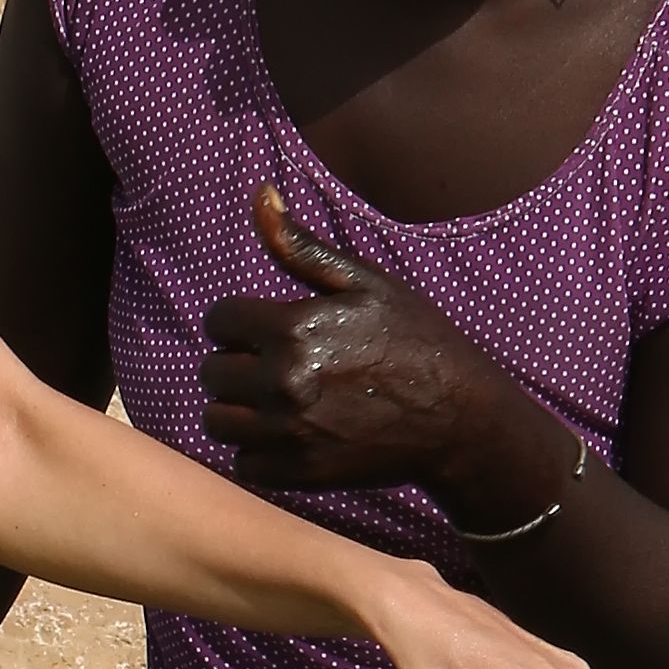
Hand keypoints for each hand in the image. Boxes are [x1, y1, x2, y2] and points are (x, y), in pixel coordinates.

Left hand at [203, 189, 542, 509]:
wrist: (457, 417)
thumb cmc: (413, 338)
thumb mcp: (363, 282)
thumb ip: (299, 246)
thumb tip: (259, 194)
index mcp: (292, 329)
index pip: (218, 320)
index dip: (240, 321)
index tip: (268, 329)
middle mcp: (282, 383)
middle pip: (211, 372)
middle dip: (237, 364)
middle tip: (276, 366)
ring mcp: (288, 433)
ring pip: (216, 420)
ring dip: (238, 410)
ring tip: (275, 401)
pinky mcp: (297, 474)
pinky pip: (242, 463)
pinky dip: (258, 452)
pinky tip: (290, 433)